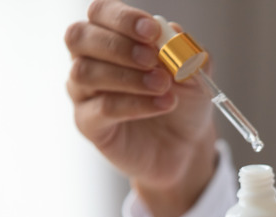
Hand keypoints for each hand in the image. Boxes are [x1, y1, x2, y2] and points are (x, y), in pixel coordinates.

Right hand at [65, 0, 216, 216]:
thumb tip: (172, 32)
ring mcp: (85, 93)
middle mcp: (90, 60)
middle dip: (118, 45)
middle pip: (79, 37)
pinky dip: (134, 104)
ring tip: (163, 85)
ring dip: (128, 76)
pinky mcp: (89, 124)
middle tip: (153, 59)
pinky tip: (162, 104)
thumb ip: (185, 51)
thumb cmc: (184, 101)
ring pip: (85, 73)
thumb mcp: (196, 73)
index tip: (152, 31)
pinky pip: (102, 109)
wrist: (187, 144)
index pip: (100, 13)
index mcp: (112, 37)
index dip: (122, 18)